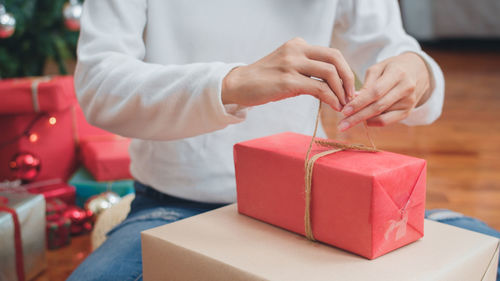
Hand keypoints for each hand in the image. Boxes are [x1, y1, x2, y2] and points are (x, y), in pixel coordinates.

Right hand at [221, 37, 354, 110]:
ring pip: (329, 73)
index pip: (331, 53)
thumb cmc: (264, 80)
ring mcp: (291, 64)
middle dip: (348, 78)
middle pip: (335, 58)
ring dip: (341, 91)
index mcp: (298, 45)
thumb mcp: (287, 67)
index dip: (345, 70)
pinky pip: (318, 89)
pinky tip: (334, 106)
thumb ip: (307, 69)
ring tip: (343, 105)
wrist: (239, 85)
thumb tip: (331, 83)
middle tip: (351, 95)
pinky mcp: (287, 81)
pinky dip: (331, 98)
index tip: (348, 87)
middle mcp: (296, 50)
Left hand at [338, 52, 430, 130]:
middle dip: (358, 117)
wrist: (417, 71)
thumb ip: (366, 84)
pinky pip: (388, 121)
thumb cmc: (392, 68)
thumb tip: (352, 101)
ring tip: (349, 120)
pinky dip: (373, 122)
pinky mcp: (408, 112)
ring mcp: (409, 102)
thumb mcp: (378, 68)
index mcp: (397, 73)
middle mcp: (406, 89)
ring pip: (382, 117)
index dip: (359, 103)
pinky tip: (364, 120)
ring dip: (363, 120)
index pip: (376, 92)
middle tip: (342, 126)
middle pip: (378, 107)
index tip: (344, 111)